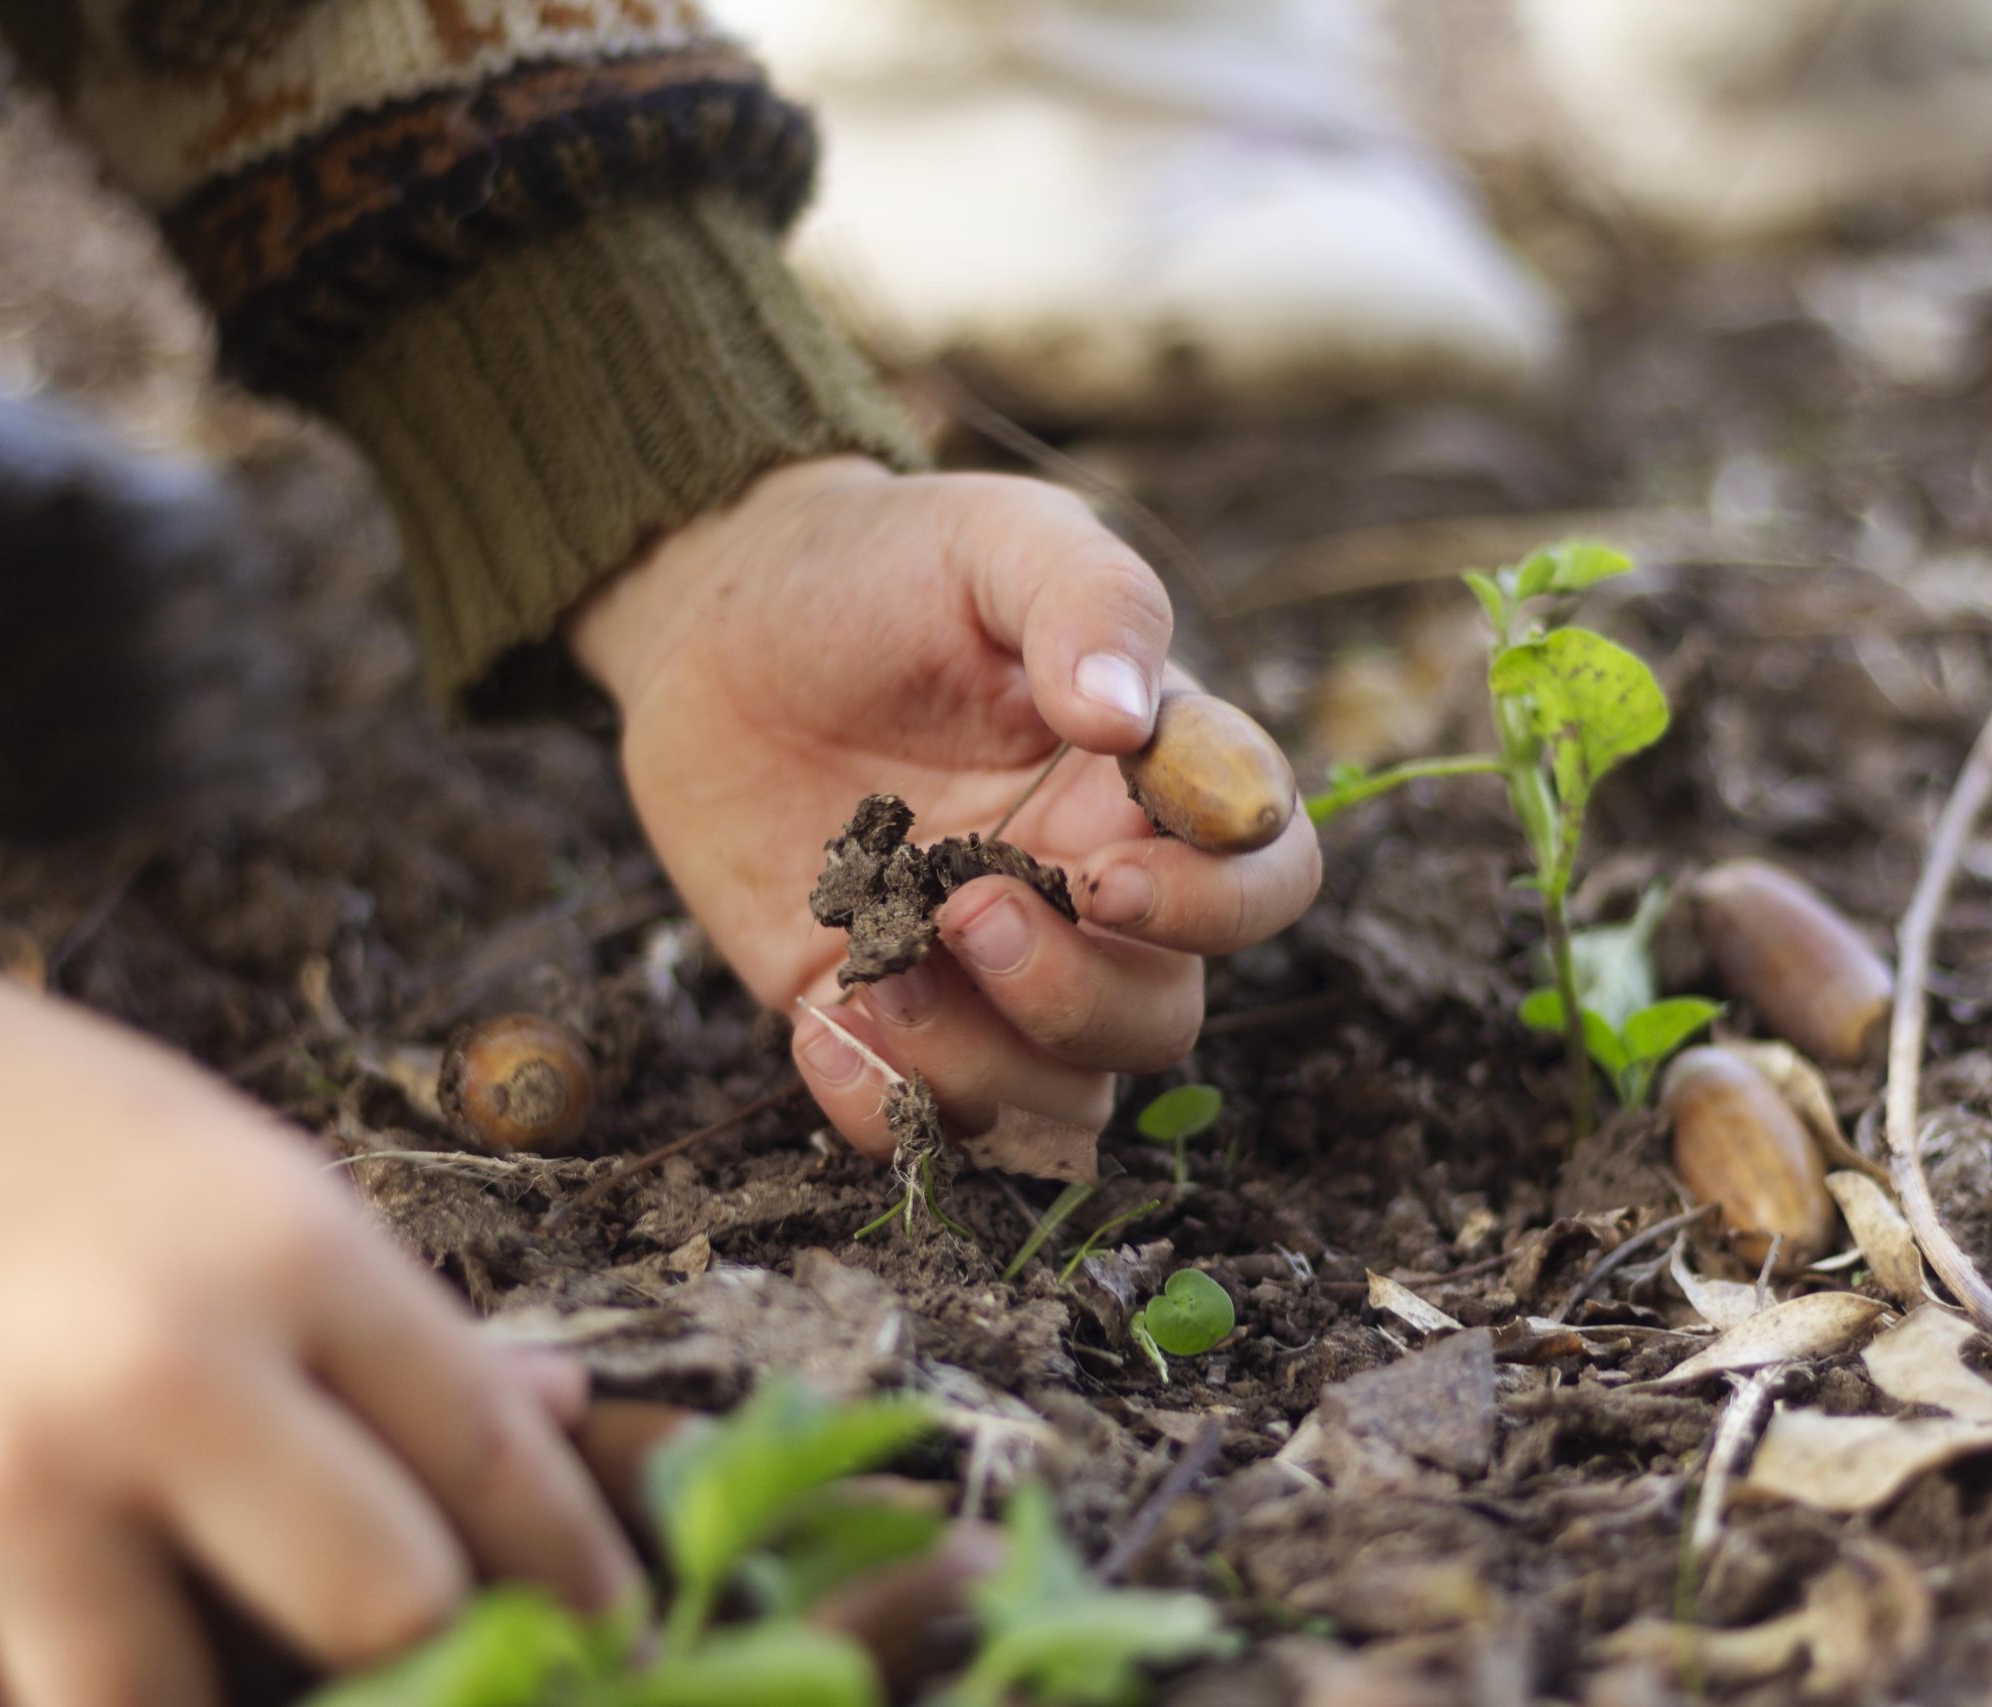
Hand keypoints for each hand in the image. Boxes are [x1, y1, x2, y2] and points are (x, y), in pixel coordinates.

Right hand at [0, 863, 640, 1706]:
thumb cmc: (29, 1126)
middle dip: (423, 1650)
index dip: (573, 1562)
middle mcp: (151, 1374)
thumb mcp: (243, 1176)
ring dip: (217, 1703)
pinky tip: (62, 1651)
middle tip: (423, 1652)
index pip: (486, 1454)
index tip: (612, 1623)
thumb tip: (556, 1418)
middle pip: (378, 1612)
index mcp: (281, 1251)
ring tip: (226, 1650)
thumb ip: (394, 1319)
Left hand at [570, 458, 1321, 1157]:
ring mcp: (987, 969)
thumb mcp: (995, 540)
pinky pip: (924, 1123)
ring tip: (877, 972)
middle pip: (1161, 1017)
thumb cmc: (887, 567)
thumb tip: (1127, 716)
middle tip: (965, 907)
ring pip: (1062, 1096)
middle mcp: (1090, 894)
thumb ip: (1086, 604)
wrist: (722, 614)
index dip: (1217, 905)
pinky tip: (819, 1024)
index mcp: (1150, 786)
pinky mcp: (881, 1013)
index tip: (1106, 875)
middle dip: (1073, 992)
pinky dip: (882, 1109)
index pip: (1268, 878)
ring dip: (981, 1065)